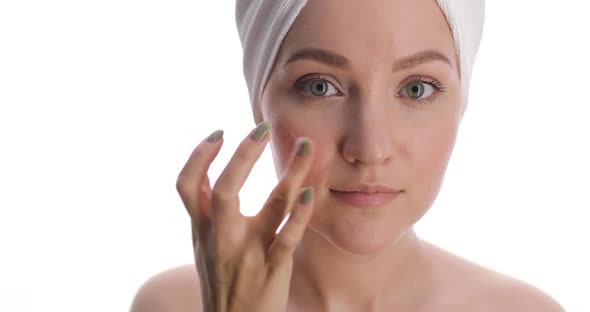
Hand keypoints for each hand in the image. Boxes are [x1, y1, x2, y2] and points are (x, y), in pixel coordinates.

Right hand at [176, 121, 314, 311]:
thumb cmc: (221, 280)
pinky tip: (311, 192)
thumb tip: (206, 172)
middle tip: (262, 128)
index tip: (220, 133)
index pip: (186, 185)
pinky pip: (288, 237)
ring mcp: (247, 254)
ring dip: (291, 173)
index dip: (199, 156)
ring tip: (307, 147)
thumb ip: (204, 212)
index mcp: (201, 229)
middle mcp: (220, 238)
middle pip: (225, 190)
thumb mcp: (203, 246)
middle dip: (244, 155)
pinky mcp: (272, 269)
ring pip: (269, 206)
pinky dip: (300, 213)